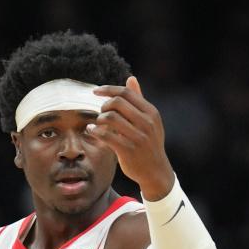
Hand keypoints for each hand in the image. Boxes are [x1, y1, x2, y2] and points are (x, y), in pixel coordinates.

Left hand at [89, 77, 174, 200]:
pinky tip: (92, 132)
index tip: (96, 91)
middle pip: (117, 102)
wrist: (156, 171)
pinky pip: (106, 135)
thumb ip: (139, 100)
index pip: (126, 92)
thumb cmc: (149, 143)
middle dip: (104, 105)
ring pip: (110, 118)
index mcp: (151, 112)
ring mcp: (138, 137)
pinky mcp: (128, 150)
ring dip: (99, 119)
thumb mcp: (150, 120)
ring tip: (98, 124)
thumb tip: (131, 78)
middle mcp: (146, 123)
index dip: (108, 89)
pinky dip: (95, 132)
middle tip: (101, 113)